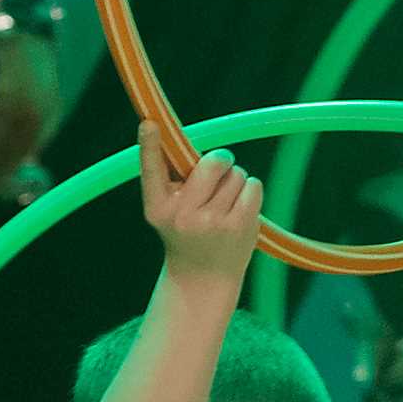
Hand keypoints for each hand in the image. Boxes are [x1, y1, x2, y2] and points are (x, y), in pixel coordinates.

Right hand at [141, 128, 262, 285]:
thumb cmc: (186, 231)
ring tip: (224, 203)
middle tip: (218, 172)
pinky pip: (253, 185)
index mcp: (158, 208)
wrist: (203, 276)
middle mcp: (182, 215)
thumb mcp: (169, 209)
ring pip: (236, 173)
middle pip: (213, 162)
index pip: (151, 171)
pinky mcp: (239, 226)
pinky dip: (250, 191)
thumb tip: (182, 138)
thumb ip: (175, 178)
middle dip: (220, 161)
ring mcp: (212, 222)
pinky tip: (239, 209)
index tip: (149, 124)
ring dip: (234, 181)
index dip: (150, 146)